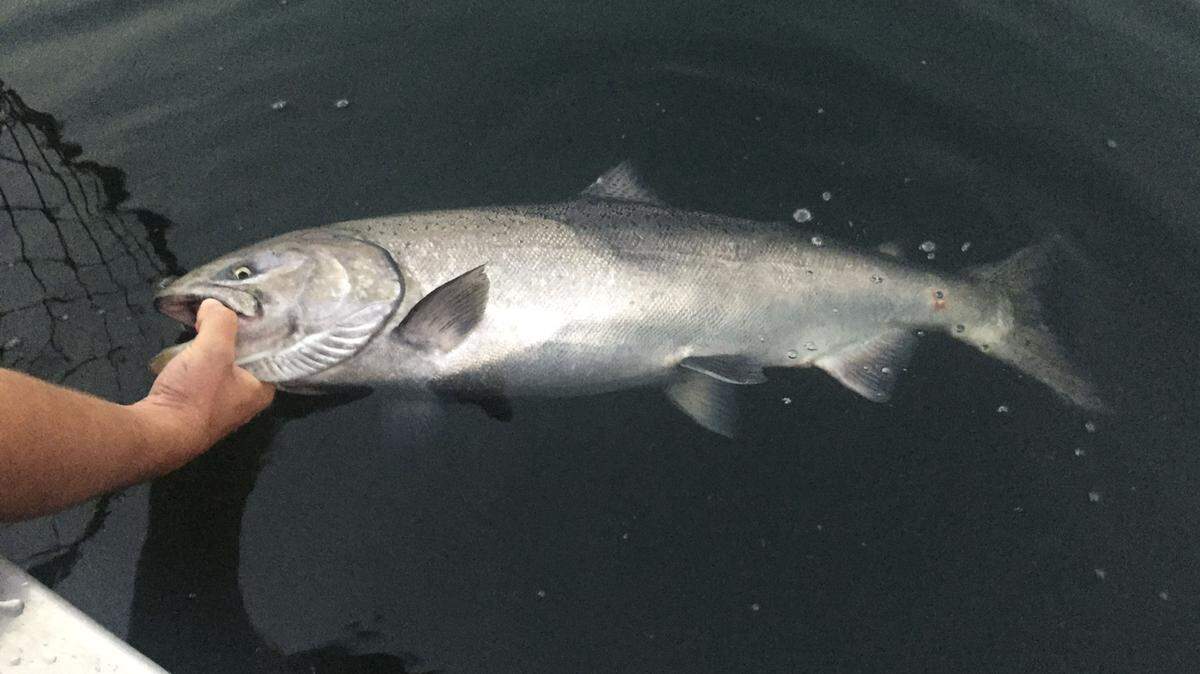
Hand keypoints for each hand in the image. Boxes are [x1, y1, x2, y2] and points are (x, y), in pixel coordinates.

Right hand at [131, 299, 274, 469]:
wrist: (158, 434)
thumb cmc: (196, 393)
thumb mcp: (214, 349)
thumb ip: (220, 321)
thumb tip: (214, 305)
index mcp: (263, 389)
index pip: (270, 350)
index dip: (257, 327)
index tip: (244, 307)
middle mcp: (246, 400)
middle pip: (244, 356)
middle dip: (230, 335)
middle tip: (218, 311)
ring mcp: (221, 406)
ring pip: (221, 366)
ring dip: (209, 347)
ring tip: (200, 323)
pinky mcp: (196, 409)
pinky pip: (201, 377)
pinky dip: (195, 362)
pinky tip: (186, 349)